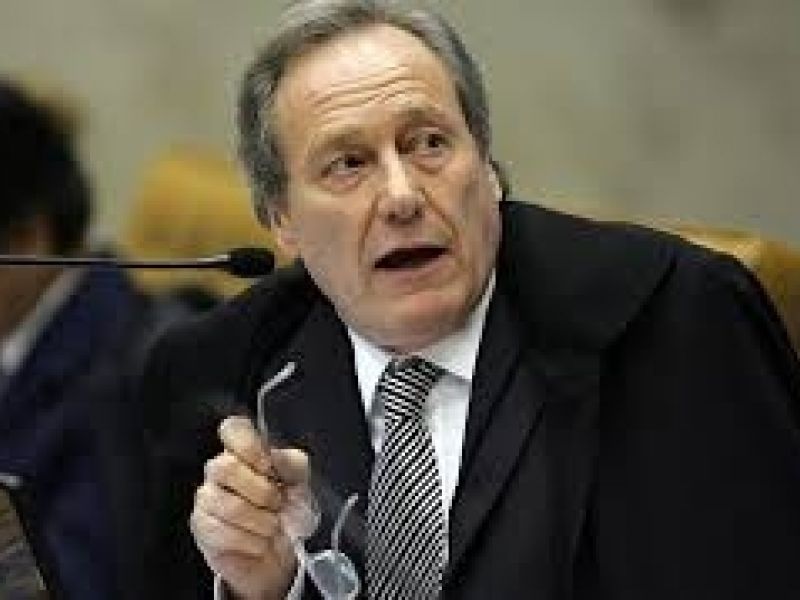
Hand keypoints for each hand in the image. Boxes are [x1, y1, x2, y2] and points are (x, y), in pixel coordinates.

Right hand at [190, 416, 309, 599]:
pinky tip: (259, 542)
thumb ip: (292, 464)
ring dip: (260, 521)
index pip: (233, 428)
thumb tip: (275, 456)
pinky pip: (222, 532)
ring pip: (227, 504)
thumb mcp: (301, 483)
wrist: (280, 553)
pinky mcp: (202, 526)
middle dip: (261, 491)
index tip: (267, 465)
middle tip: (277, 504)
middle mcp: (220, 470)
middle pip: (225, 467)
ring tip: (272, 526)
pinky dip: (250, 541)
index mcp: (245, 451)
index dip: (248, 445)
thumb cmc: (287, 511)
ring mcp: (207, 498)